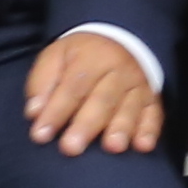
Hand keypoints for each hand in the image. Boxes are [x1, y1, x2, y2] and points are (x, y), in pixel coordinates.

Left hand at [24, 30, 163, 157]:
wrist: (119, 39)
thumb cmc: (80, 56)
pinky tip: (143, 146)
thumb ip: (42, 84)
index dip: (55, 112)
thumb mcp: (55, 57)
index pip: (71, 88)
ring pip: (129, 108)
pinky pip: (154, 114)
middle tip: (71, 148)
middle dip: (86, 125)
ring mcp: (138, 85)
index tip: (40, 135)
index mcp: (90, 58)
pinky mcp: (152, 99)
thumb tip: (33, 113)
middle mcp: (117, 71)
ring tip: (112, 147)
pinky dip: (150, 131)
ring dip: (121, 128)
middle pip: (101, 100)